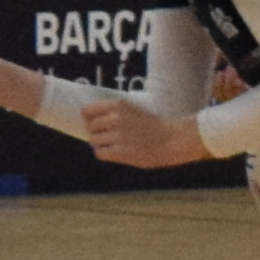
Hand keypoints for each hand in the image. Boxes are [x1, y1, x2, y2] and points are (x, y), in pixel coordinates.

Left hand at [82, 94, 212, 170]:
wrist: (171, 139)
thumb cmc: (153, 125)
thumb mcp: (133, 109)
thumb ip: (114, 112)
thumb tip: (90, 119)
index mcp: (118, 105)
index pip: (88, 111)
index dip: (89, 118)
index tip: (93, 123)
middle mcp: (116, 119)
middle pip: (90, 127)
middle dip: (96, 132)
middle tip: (106, 136)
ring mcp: (118, 136)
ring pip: (94, 140)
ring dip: (100, 144)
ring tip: (111, 145)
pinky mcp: (121, 152)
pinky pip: (100, 153)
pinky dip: (103, 153)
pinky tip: (112, 152)